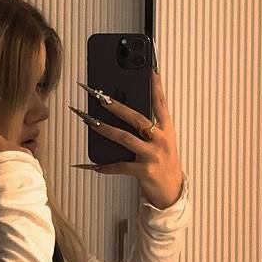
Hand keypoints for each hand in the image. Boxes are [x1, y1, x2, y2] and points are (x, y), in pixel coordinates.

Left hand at [86, 69, 184, 208]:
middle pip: (137, 118)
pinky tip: (92, 165)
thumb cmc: (163, 164)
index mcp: (166, 130)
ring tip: (90, 122)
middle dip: (117, 106)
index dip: (156, 87)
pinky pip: (120, 166)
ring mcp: (153, 155)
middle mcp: (161, 140)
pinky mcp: (144, 171)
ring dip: (105, 129)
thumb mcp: (162, 142)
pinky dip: (105, 166)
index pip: (161, 104)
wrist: (172, 192)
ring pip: (125, 138)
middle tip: (101, 96)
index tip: (151, 69)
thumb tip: (125, 113)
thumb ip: (149, 128)